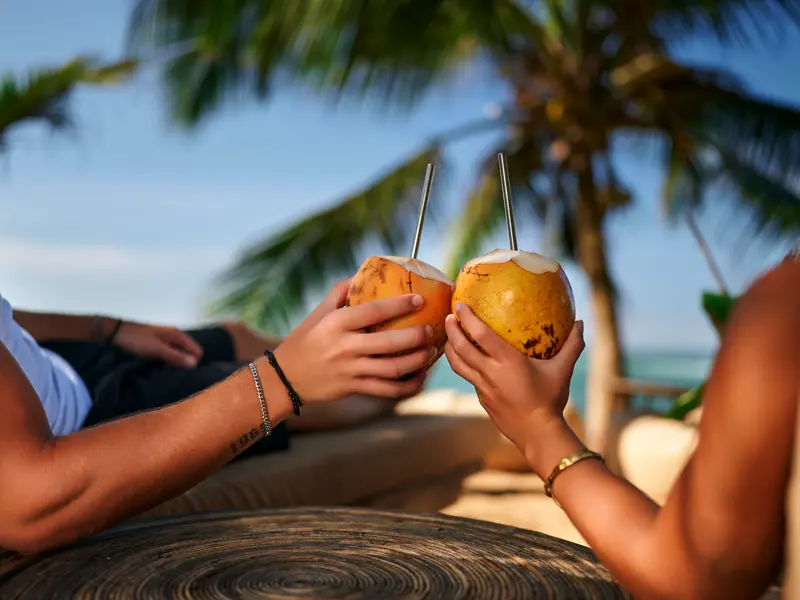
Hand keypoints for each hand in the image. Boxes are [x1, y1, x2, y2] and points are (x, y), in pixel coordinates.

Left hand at [113, 322, 203, 367]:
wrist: (114, 333)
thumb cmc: (136, 340)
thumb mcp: (156, 349)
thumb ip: (175, 356)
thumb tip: (195, 364)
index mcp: (176, 335)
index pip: (196, 351)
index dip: (192, 363)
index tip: (182, 373)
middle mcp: (173, 337)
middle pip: (187, 353)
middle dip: (183, 364)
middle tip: (172, 375)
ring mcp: (164, 341)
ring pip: (177, 355)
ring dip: (173, 364)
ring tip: (165, 373)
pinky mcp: (156, 346)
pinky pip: (168, 356)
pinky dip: (165, 363)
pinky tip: (158, 369)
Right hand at [273, 282, 435, 402]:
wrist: (284, 378)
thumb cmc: (305, 340)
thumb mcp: (318, 314)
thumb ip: (340, 293)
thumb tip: (363, 274)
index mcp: (337, 324)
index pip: (374, 311)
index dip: (400, 304)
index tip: (419, 299)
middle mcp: (345, 347)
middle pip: (390, 342)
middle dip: (416, 336)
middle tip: (431, 330)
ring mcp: (351, 370)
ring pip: (393, 368)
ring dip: (417, 361)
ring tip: (431, 352)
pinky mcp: (354, 388)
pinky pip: (388, 390)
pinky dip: (408, 385)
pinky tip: (420, 377)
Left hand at [444, 302, 584, 455]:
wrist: (537, 434)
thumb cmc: (551, 400)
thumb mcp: (562, 371)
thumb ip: (572, 346)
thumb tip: (581, 323)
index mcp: (508, 362)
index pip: (481, 335)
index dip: (467, 318)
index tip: (460, 305)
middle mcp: (490, 373)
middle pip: (461, 348)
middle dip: (451, 329)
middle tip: (448, 316)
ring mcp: (483, 387)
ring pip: (458, 364)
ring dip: (450, 347)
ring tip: (450, 335)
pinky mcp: (481, 398)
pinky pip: (468, 377)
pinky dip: (462, 364)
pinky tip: (466, 359)